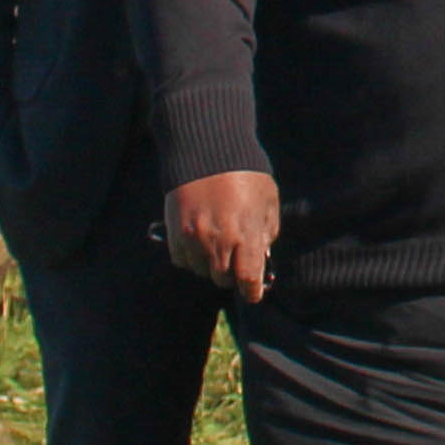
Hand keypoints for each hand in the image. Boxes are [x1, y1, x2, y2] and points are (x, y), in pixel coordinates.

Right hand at [167, 172, 278, 301]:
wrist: (207, 151)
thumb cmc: (245, 174)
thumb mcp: (268, 201)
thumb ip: (267, 232)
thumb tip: (261, 256)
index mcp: (246, 234)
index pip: (248, 279)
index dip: (252, 291)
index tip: (253, 292)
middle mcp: (219, 241)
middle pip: (223, 279)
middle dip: (232, 275)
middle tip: (237, 263)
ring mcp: (194, 238)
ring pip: (202, 271)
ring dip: (211, 265)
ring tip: (217, 245)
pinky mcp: (175, 232)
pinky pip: (183, 259)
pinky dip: (192, 256)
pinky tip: (200, 241)